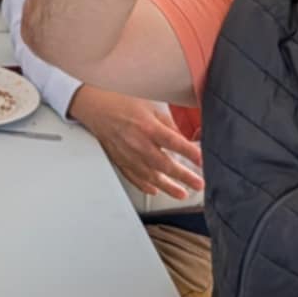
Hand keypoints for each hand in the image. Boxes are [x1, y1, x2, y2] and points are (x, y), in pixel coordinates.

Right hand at [68, 87, 204, 199]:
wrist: (95, 106)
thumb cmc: (121, 102)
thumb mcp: (150, 107)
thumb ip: (167, 124)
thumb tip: (183, 139)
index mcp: (148, 127)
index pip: (174, 142)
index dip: (190, 153)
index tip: (202, 161)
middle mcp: (138, 144)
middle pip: (165, 164)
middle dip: (184, 176)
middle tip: (199, 184)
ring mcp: (128, 155)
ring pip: (150, 176)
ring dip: (168, 187)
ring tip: (181, 194)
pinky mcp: (119, 160)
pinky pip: (134, 177)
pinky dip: (145, 185)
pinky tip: (154, 190)